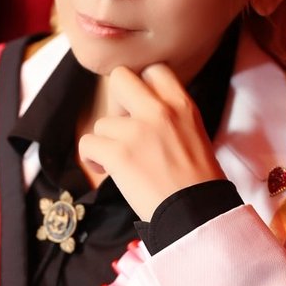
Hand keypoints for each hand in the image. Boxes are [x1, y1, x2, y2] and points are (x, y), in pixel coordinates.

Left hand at [78, 63, 225, 219]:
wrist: (197, 215)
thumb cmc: (197, 183)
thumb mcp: (194, 134)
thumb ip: (170, 117)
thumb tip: (138, 113)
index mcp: (183, 105)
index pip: (153, 70)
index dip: (141, 86)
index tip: (139, 108)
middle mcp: (159, 111)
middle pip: (119, 78)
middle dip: (115, 102)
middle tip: (122, 127)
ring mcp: (137, 131)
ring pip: (102, 122)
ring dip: (106, 142)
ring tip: (121, 163)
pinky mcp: (118, 154)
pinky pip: (88, 143)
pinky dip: (91, 158)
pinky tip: (104, 170)